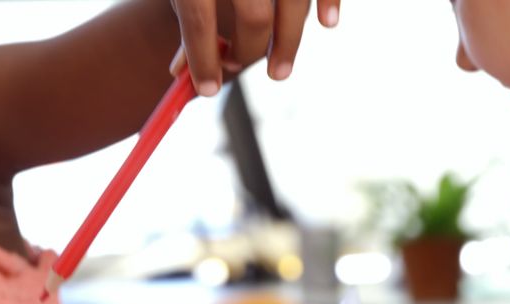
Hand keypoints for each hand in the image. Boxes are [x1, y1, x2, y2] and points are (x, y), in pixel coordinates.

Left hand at [168, 0, 340, 95]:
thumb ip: (189, 16)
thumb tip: (179, 72)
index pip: (200, 21)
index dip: (202, 60)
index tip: (206, 89)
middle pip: (253, 16)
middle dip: (245, 50)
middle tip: (237, 64)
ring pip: (293, 4)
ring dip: (288, 43)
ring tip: (279, 71)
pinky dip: (330, 1)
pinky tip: (327, 23)